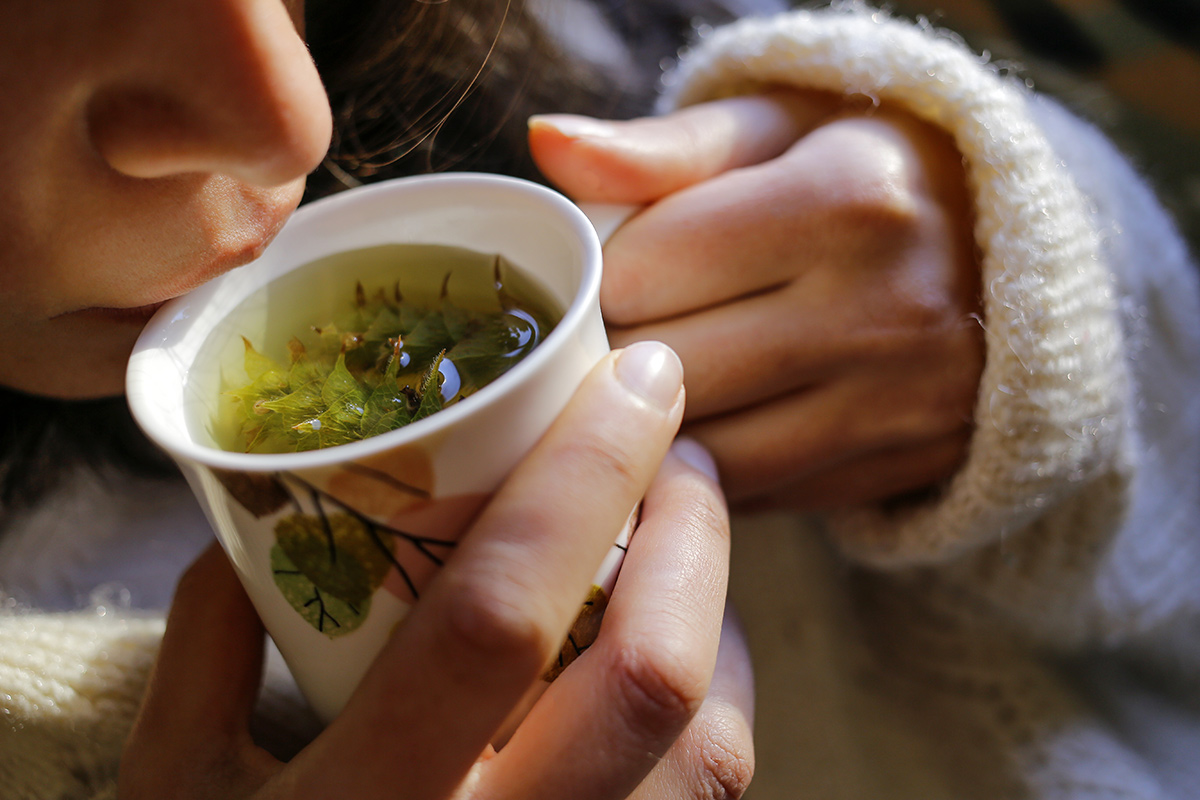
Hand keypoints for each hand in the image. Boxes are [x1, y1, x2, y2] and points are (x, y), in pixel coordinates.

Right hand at [119, 343, 753, 799]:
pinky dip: (719, 713)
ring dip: (724, 619)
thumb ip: (204, 645)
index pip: (501, 614)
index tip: (635, 378)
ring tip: (691, 540)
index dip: (584, 478)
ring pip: (714, 755)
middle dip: (694, 532)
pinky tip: (687, 662)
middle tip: (679, 448)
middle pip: (652, 676)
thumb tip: (254, 517)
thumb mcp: (166, 790)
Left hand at [530, 90, 983, 509]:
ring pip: (705, 453)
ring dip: (650, 430)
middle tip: (603, 338)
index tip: (599, 276)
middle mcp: (883, 310)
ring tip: (643, 386)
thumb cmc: (869, 173)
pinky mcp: (904, 466)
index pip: (642, 270)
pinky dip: (711, 471)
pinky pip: (759, 496)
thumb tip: (548, 144)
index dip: (596, 278)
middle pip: (665, 373)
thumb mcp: (780, 128)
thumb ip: (664, 146)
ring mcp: (901, 403)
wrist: (1023, 254)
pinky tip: (704, 428)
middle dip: (610, 359)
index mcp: (846, 198)